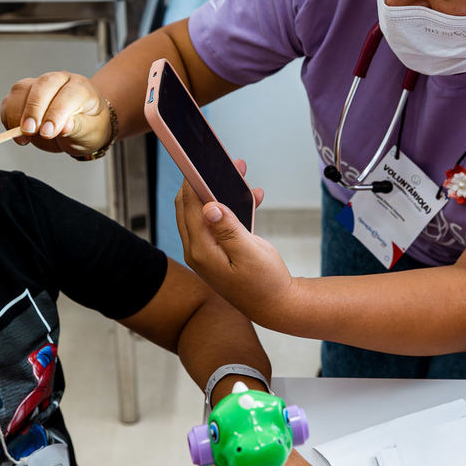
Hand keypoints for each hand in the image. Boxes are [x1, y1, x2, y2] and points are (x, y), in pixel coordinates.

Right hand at [0, 72, 111, 156]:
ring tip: (24, 136)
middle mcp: (60, 80)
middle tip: (30, 132)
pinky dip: (8, 116)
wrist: (80, 125)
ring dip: (18, 114)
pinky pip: (10, 99)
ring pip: (22, 90)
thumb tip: (65, 126)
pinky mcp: (24, 93)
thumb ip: (79, 128)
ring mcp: (40, 84)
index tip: (48, 132)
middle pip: (43, 86)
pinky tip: (16, 131)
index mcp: (81, 87)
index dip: (56, 113)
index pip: (68, 95)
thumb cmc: (88, 126)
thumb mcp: (91, 132)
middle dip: (34, 110)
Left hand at [174, 160, 295, 326]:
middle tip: (222, 163)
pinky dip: (231, 208)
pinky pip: (218, 223)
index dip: (192, 181)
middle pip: (191, 207)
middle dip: (204, 182)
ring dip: (220, 192)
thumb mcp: (249, 253)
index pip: (188, 207)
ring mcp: (206, 252)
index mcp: (201, 251)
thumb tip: (208, 206)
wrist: (277, 305)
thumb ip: (228, 229)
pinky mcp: (217, 251)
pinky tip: (252, 199)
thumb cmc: (266, 282)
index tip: (197, 160)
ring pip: (205, 212)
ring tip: (239, 174)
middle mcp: (197, 250)